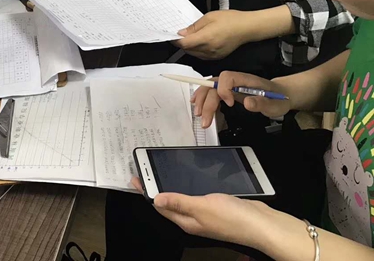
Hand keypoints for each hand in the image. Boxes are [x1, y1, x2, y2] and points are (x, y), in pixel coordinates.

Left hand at [131, 177, 273, 248]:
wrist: (262, 225)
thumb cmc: (232, 218)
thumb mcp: (201, 207)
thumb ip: (179, 202)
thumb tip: (156, 199)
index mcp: (186, 221)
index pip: (160, 206)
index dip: (146, 191)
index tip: (135, 178)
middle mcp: (193, 220)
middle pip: (169, 203)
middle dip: (156, 188)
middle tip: (145, 172)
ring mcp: (205, 214)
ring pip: (183, 199)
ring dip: (171, 186)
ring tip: (161, 172)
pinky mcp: (217, 208)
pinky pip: (196, 196)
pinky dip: (188, 186)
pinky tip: (188, 178)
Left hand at [174, 10, 256, 59]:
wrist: (247, 28)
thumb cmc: (230, 20)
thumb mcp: (209, 17)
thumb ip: (194, 27)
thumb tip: (181, 33)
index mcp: (206, 39)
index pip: (184, 44)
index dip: (176, 40)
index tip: (172, 36)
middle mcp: (208, 50)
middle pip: (187, 50)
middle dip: (182, 43)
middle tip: (180, 34)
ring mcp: (213, 55)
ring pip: (193, 54)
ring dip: (189, 47)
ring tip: (191, 37)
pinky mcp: (217, 57)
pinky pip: (201, 56)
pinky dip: (197, 50)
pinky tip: (199, 42)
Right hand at [193, 71, 292, 127]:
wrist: (280, 95)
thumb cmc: (278, 99)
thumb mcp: (275, 104)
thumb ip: (262, 103)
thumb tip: (247, 102)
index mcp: (246, 80)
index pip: (227, 77)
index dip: (224, 89)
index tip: (229, 104)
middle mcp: (235, 81)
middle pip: (214, 85)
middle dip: (207, 101)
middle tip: (205, 119)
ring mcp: (230, 86)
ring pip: (210, 87)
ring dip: (201, 100)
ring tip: (199, 114)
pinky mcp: (228, 92)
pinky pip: (211, 92)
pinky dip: (203, 98)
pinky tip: (197, 105)